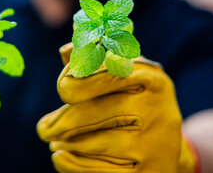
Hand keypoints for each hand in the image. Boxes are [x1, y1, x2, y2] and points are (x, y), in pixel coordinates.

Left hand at [37, 43, 197, 172]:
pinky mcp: (147, 172)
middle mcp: (156, 109)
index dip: (75, 79)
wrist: (170, 149)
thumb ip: (96, 59)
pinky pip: (98, 170)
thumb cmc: (137, 101)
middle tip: (42, 128)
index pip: (103, 73)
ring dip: (66, 141)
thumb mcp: (126, 74)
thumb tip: (67, 51)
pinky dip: (71, 164)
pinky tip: (58, 156)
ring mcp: (153, 144)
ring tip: (53, 139)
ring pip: (92, 142)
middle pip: (93, 111)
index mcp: (150, 77)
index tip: (62, 87)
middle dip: (61, 120)